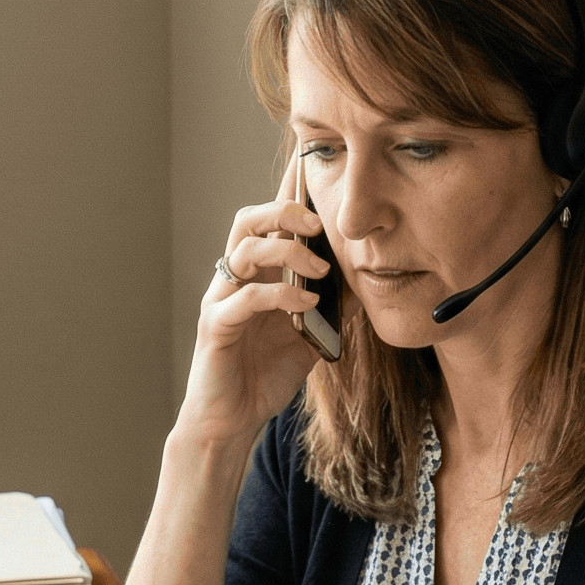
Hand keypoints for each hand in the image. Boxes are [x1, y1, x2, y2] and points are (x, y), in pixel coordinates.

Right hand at [176, 157, 330, 453]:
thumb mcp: (311, 334)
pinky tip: (307, 304)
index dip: (289, 191)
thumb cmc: (265, 375)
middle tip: (318, 220)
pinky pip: (246, 298)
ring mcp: (222, 300)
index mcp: (257, 274)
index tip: (314, 163)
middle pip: (248, 221)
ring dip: (285, 252)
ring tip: (320, 269)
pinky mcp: (216, 327)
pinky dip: (279, 295)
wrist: (232, 421)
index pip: (271, 222)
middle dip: (283, 210)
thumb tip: (367, 279)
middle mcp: (235, 279)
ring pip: (244, 251)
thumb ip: (332, 305)